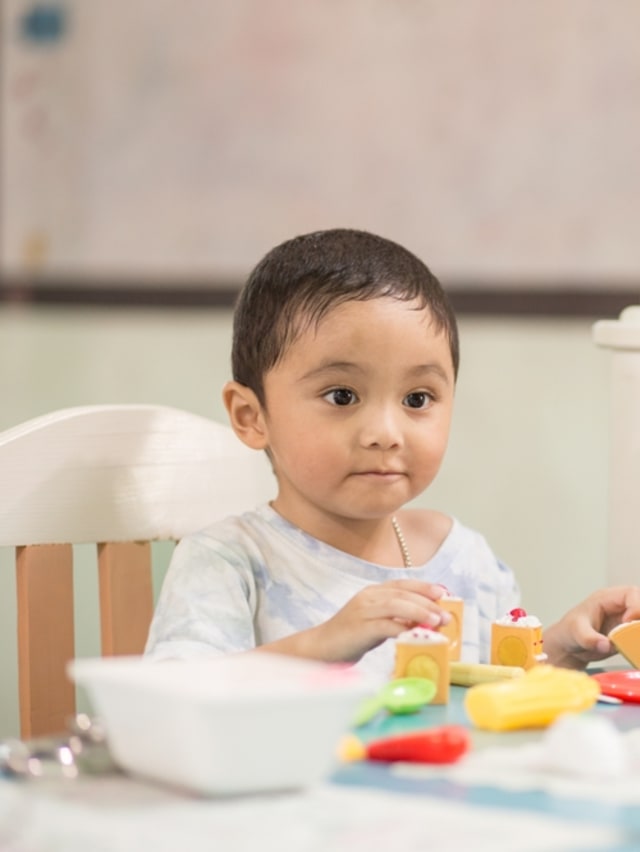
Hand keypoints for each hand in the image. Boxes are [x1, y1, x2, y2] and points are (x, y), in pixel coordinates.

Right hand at [310, 579, 449, 662]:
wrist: (321, 648)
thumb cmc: (351, 637)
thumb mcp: (376, 623)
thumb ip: (396, 619)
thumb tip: (424, 622)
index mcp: (373, 592)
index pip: (402, 584)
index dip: (423, 587)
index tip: (443, 592)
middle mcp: (368, 596)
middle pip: (402, 594)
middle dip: (427, 602)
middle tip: (445, 614)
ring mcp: (363, 610)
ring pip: (396, 605)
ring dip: (419, 612)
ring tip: (436, 621)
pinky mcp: (360, 627)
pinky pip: (385, 626)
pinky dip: (403, 629)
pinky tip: (415, 635)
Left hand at [543, 585, 639, 668]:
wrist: (568, 646)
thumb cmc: (569, 632)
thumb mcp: (575, 633)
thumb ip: (589, 639)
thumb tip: (605, 645)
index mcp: (606, 598)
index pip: (630, 593)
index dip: (636, 606)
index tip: (628, 622)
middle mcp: (619, 607)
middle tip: (636, 634)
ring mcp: (625, 620)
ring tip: (635, 642)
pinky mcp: (628, 634)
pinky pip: (639, 634)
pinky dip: (639, 639)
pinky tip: (635, 649)